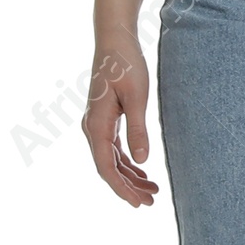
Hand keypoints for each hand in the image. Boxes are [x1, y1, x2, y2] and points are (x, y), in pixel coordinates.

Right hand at [81, 29, 160, 207]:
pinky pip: (113, 148)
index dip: (121, 188)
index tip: (138, 203)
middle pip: (108, 167)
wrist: (114, 41)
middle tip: (151, 202)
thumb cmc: (126, 64)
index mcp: (97, 125)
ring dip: (129, 176)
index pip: (106, 167)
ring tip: (152, 190)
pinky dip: (127, 162)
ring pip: (111, 160)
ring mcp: (97, 124)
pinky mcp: (105, 119)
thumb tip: (142, 161)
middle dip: (128, 187)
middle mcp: (92, 127)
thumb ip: (138, 129)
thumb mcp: (137, 97)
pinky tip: (142, 170)